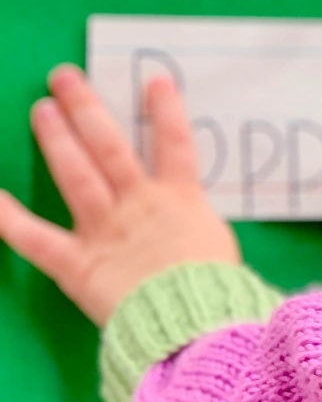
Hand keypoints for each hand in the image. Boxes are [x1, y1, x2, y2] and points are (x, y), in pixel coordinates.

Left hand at [0, 65, 238, 326]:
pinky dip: (8, 218)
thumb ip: (199, 231)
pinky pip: (36, 238)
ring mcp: (105, 230)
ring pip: (76, 175)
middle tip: (65, 79)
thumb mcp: (220, 250)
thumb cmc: (217, 290)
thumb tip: (194, 229)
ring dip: (56, 139)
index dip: (167, 112)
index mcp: (182, 201)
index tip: (156, 80)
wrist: (193, 323)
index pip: (175, 145)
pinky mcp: (78, 263)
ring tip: (41, 109)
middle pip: (109, 147)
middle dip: (86, 109)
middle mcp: (139, 205)